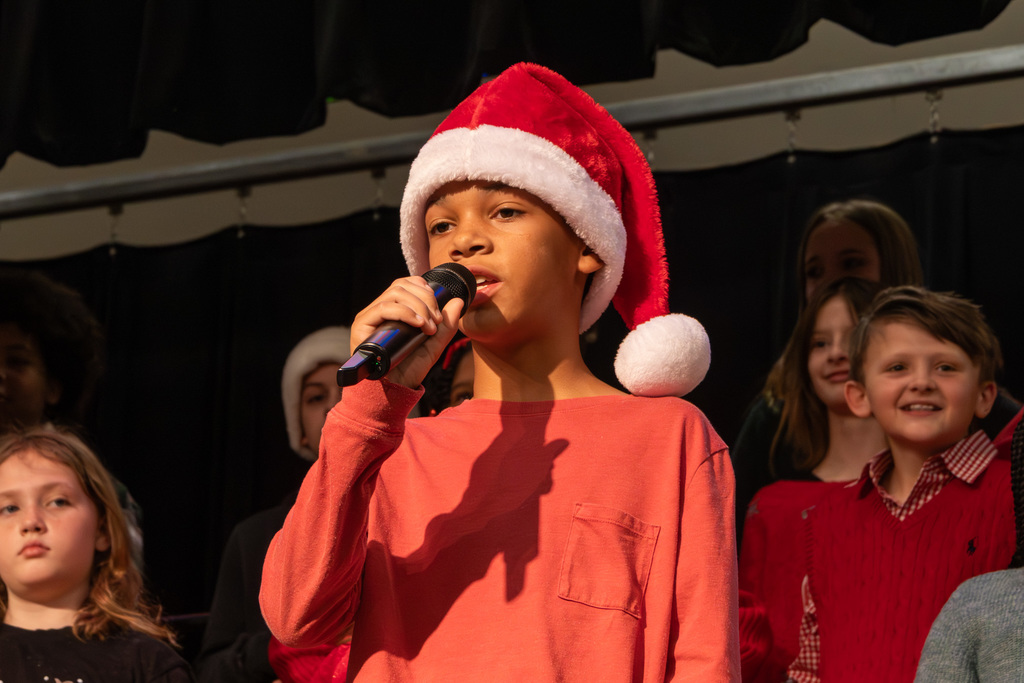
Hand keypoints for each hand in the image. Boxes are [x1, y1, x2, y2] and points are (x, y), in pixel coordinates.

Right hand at [350, 275, 464, 388]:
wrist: (394, 390)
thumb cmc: (409, 369)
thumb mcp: (433, 345)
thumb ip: (446, 325)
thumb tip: (458, 301)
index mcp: (393, 310)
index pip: (405, 284)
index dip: (423, 288)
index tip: (437, 307)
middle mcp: (379, 310)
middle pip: (401, 286)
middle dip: (425, 299)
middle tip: (436, 321)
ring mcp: (369, 316)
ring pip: (394, 294)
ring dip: (418, 306)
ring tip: (429, 326)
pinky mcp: (361, 326)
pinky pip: (383, 308)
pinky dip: (405, 313)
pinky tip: (418, 324)